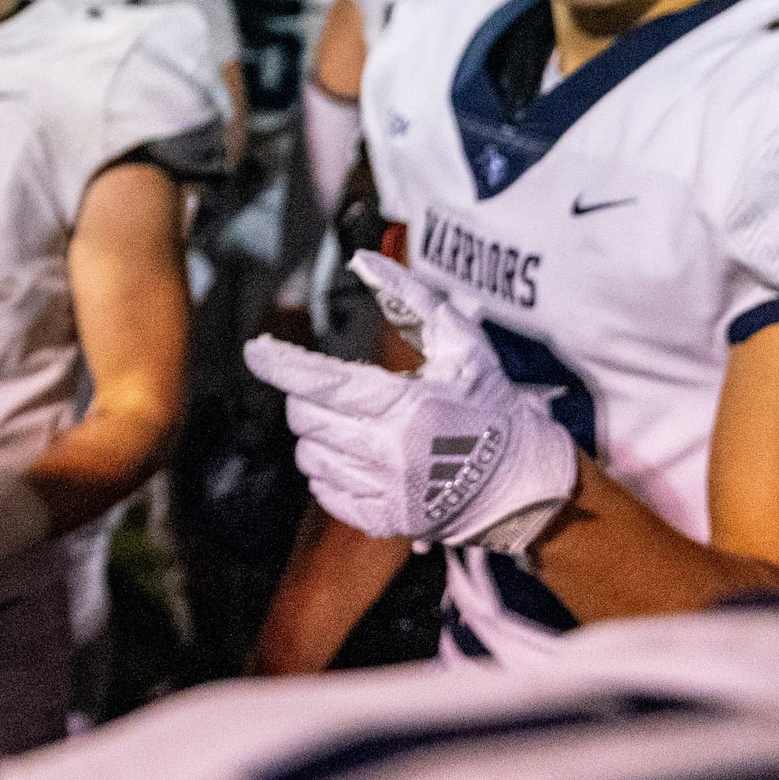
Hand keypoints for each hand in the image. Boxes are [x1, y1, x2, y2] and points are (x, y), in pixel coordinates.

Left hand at [244, 251, 577, 552]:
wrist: (523, 482)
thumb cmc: (490, 404)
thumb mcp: (460, 342)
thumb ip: (409, 299)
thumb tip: (363, 260)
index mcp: (405, 405)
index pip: (322, 381)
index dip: (280, 364)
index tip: (255, 351)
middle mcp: (388, 451)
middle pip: (306, 419)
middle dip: (308, 398)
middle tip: (332, 391)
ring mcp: (385, 491)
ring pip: (309, 456)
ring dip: (318, 435)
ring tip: (352, 425)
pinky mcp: (384, 519)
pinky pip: (325, 492)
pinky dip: (328, 472)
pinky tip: (356, 458)